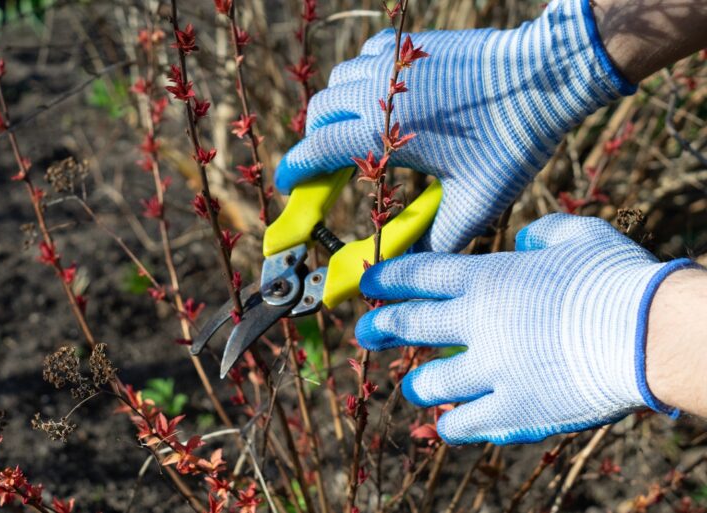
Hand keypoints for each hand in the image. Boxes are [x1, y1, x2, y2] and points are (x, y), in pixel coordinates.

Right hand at [275, 0, 634, 251]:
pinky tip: (380, 100)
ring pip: (337, 83)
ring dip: (335, 111)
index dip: (295, 171)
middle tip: (327, 170)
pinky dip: (359, 80)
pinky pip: (364, 58)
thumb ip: (437, 241)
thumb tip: (409, 270)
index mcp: (383, 131)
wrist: (545, 77)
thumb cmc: (511, 141)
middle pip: (318, 114)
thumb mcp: (474, 203)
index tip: (288, 186)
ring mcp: (392, 63)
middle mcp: (376, 91)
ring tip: (354, 136)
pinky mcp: (410, 46)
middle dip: (314, 143)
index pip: (316, 150)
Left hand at [356, 214, 694, 444]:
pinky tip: (445, 425)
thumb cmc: (616, 278)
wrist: (649, 334)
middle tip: (364, 332)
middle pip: (411, 324)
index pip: (420, 275)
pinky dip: (452, 424)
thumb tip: (523, 241)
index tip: (369, 285)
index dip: (388, 279)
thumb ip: (541, 233)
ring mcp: (491, 369)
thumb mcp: (578, 234)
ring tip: (414, 387)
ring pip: (432, 382)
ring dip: (419, 385)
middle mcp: (477, 323)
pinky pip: (468, 422)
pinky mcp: (514, 409)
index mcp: (488, 279)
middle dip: (381, 327)